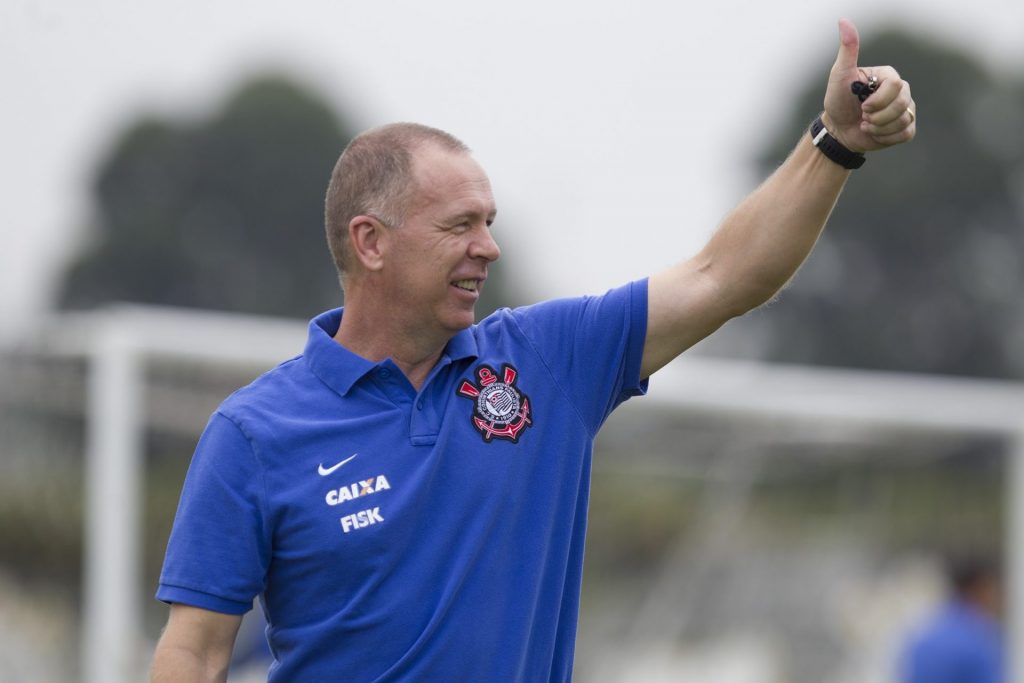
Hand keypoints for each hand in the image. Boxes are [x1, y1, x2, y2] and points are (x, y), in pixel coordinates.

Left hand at [823, 18, 915, 152]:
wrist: (838, 129)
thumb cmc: (838, 101)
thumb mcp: (840, 74)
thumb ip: (847, 49)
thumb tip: (844, 21)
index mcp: (889, 77)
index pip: (896, 86)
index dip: (878, 100)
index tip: (861, 105)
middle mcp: (901, 91)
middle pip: (902, 103)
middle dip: (877, 116)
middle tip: (862, 117)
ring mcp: (906, 109)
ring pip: (904, 120)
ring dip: (879, 128)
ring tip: (866, 125)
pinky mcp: (906, 127)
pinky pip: (906, 133)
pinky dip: (886, 137)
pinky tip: (874, 134)